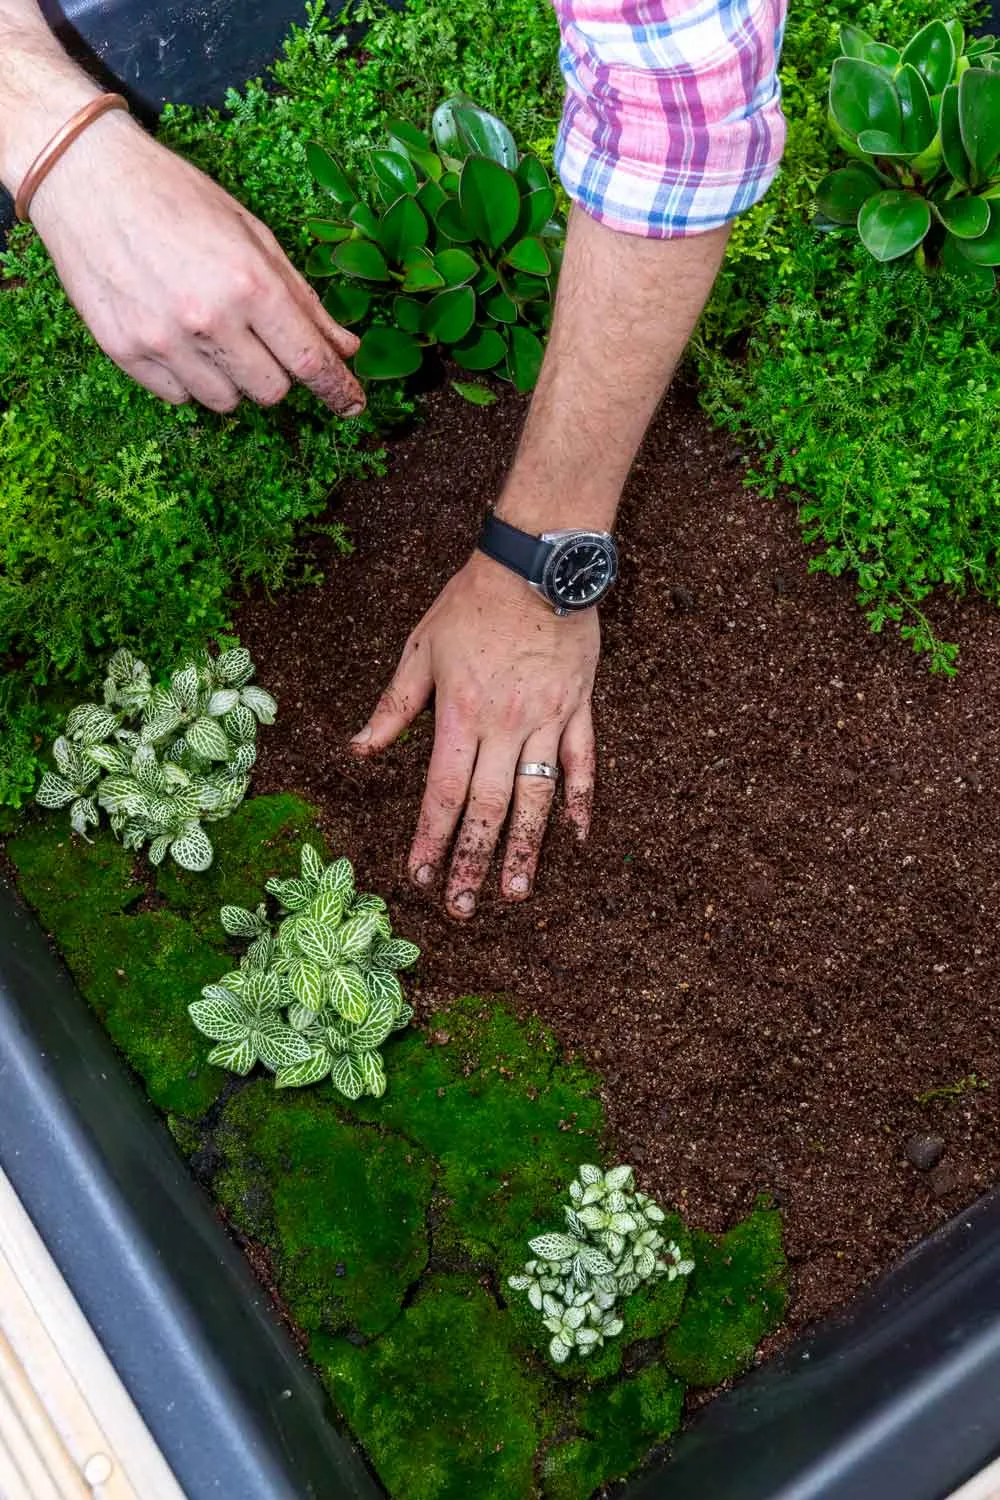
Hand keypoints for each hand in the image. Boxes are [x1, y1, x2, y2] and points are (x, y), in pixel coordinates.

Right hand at [28, 112, 364, 414]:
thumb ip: (301, 297)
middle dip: (276, 373)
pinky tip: (176, 336)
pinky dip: (189, 378)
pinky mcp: (125, 353)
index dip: (338, 389)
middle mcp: (208, 320)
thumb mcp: (251, 235)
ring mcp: (163, 341)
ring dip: (231, 378)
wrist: (86, 179)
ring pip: (226, 401)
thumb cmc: (176, 197)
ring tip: (210, 332)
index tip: (353, 407)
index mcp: (249, 284)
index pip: (309, 360)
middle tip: (257, 339)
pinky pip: (180, 397)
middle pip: (272, 392)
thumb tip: (346, 347)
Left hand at [350, 552, 598, 917]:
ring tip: (516, 892)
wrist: (536, 563)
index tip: (417, 876)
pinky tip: (577, 837)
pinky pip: (584, 763)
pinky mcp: (579, 707)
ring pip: (538, 797)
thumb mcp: (420, 649)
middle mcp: (506, 726)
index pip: (442, 792)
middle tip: (461, 907)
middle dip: (471, 861)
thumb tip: (359, 750)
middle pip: (488, 808)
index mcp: (461, 714)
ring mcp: (548, 719)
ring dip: (526, 849)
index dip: (428, 838)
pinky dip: (581, 800)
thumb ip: (393, 706)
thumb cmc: (471, 603)